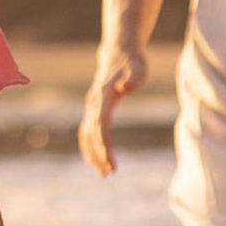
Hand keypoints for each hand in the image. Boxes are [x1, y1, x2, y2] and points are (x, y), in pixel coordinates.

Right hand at [78, 40, 145, 176]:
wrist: (119, 52)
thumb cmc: (132, 62)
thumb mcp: (139, 67)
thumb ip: (134, 78)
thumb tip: (124, 88)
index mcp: (103, 96)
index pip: (101, 126)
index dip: (104, 145)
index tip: (111, 162)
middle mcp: (93, 102)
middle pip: (92, 134)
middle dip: (99, 154)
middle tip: (109, 173)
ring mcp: (91, 105)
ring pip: (86, 134)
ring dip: (92, 154)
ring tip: (103, 173)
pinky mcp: (94, 108)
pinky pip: (87, 131)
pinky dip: (89, 146)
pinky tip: (96, 160)